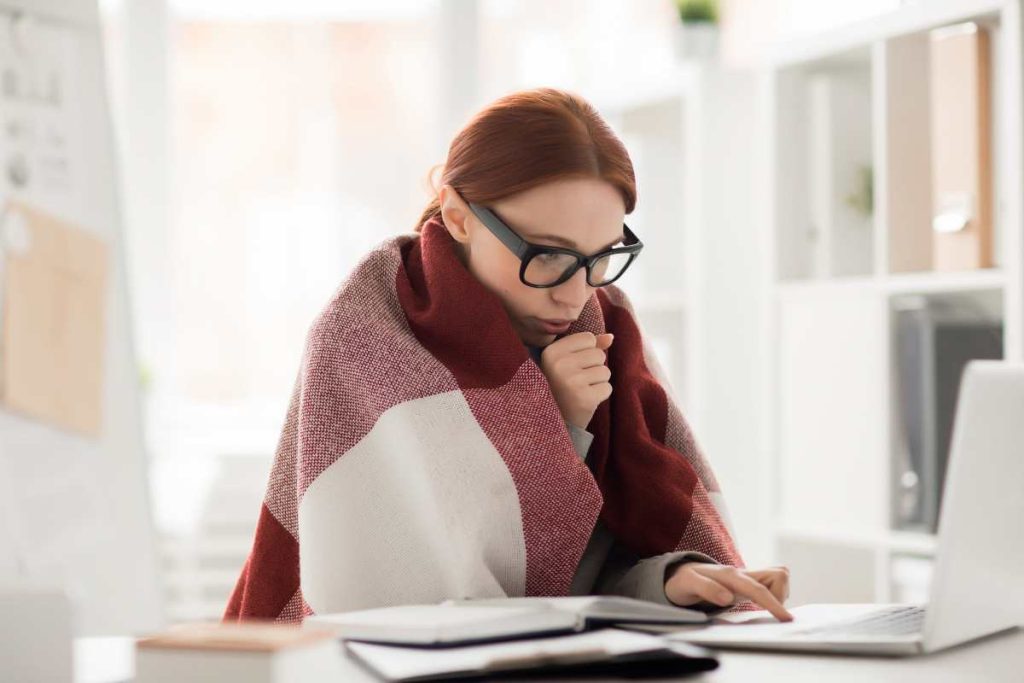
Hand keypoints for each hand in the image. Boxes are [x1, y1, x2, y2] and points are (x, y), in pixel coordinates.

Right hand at [538, 331, 613, 429]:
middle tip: (576, 382)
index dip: (585, 352)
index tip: (571, 366)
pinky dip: (600, 395)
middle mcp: (559, 365)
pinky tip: (585, 400)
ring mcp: (572, 382)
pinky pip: (607, 388)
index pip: (588, 338)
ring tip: (580, 390)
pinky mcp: (585, 399)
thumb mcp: (566, 362)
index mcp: (551, 352)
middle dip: (593, 368)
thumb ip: (588, 346)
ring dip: (597, 382)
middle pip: (599, 354)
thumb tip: (611, 337)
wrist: (551, 421)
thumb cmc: (560, 387)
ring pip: (605, 371)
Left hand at [664, 563, 792, 621]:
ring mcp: (746, 577)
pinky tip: (761, 605)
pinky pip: (772, 585)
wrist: (679, 574)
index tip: (786, 618)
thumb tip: (728, 597)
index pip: (758, 589)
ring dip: (778, 595)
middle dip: (781, 596)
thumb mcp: (687, 584)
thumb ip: (706, 588)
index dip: (774, 603)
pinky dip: (774, 595)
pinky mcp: (748, 583)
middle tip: (767, 612)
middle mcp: (742, 573)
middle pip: (779, 575)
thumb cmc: (683, 581)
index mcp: (730, 575)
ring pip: (778, 578)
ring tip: (761, 608)